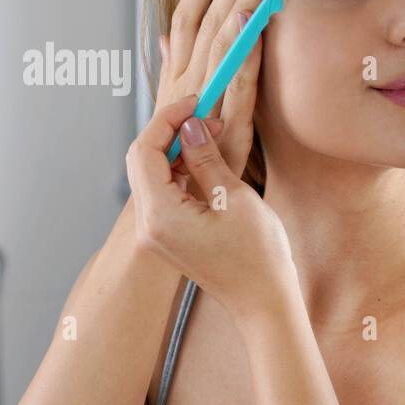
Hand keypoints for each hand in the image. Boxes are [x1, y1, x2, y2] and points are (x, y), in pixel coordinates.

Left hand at [125, 94, 295, 325]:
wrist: (263, 302)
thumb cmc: (258, 256)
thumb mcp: (235, 198)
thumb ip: (206, 158)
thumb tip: (190, 126)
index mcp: (161, 215)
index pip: (146, 150)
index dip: (168, 119)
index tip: (196, 102)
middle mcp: (148, 225)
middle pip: (141, 160)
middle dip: (168, 131)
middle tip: (204, 115)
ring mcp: (155, 234)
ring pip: (149, 175)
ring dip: (173, 150)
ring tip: (209, 135)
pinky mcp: (166, 237)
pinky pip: (160, 193)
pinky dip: (177, 171)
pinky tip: (203, 162)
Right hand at [154, 0, 267, 179]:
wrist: (181, 209)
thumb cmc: (184, 159)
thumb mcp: (176, 109)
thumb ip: (175, 70)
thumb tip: (169, 36)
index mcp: (178, 76)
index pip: (187, 18)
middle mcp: (188, 84)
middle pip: (206, 22)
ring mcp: (207, 104)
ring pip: (221, 44)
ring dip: (237, 4)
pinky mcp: (228, 127)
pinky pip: (238, 83)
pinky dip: (245, 52)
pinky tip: (255, 24)